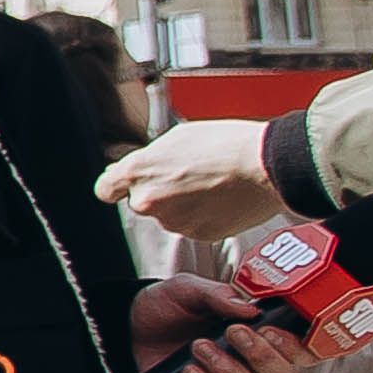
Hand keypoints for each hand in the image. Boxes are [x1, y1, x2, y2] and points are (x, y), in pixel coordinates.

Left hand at [94, 116, 280, 241]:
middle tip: (185, 175)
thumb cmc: (227, 144)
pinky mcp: (199, 235)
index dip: (116, 185)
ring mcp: (175, 221)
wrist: (266, 166)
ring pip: (170, 214)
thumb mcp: (177, 137)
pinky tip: (220, 197)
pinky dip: (203, 215)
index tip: (122, 184)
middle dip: (158, 191)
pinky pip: (193, 225)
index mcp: (139, 172)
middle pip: (141, 202)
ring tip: (209, 183)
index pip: (106, 188)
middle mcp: (150, 201)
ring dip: (182, 204)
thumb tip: (137, 167)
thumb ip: (149, 158)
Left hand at [129, 277, 302, 372]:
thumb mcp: (190, 289)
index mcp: (260, 334)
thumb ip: (219, 294)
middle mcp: (252, 363)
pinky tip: (190, 370)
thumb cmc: (168, 306)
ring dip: (228, 370)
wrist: (129, 327)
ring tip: (198, 346)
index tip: (273, 330)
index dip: (299, 346)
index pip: (300, 349)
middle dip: (263, 356)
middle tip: (236, 334)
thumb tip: (250, 308)